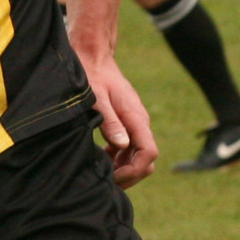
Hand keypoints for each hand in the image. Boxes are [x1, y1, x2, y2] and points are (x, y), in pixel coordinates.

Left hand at [79, 53, 157, 186]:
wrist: (94, 56)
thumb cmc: (91, 75)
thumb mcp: (96, 98)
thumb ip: (109, 121)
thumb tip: (122, 145)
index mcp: (136, 117)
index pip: (148, 153)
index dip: (133, 170)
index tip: (113, 176)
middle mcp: (139, 122)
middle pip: (146, 160)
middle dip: (130, 175)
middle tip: (105, 182)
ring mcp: (133, 124)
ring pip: (137, 157)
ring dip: (122, 169)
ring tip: (101, 173)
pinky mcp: (125, 124)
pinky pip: (128, 149)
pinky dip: (117, 160)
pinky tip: (101, 160)